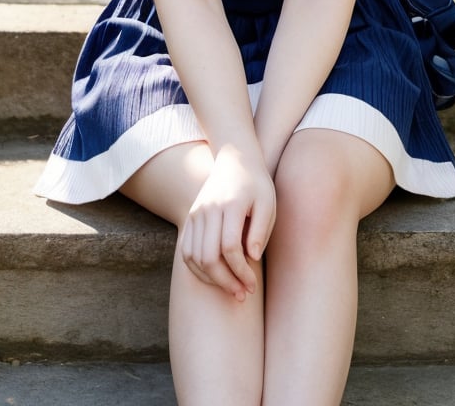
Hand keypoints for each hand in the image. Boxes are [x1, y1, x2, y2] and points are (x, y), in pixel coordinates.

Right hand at [179, 145, 275, 300]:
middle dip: (225, 282)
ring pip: (194, 257)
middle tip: (243, 294)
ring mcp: (196, 213)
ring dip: (211, 280)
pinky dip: (197, 270)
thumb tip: (251, 259)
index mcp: (230, 204)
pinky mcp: (189, 218)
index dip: (241, 271)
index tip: (253, 285)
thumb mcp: (267, 203)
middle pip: (208, 256)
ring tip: (231, 289)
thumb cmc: (256, 185)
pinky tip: (215, 278)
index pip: (230, 247)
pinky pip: (186, 251)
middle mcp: (208, 209)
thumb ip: (260, 230)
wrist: (234, 160)